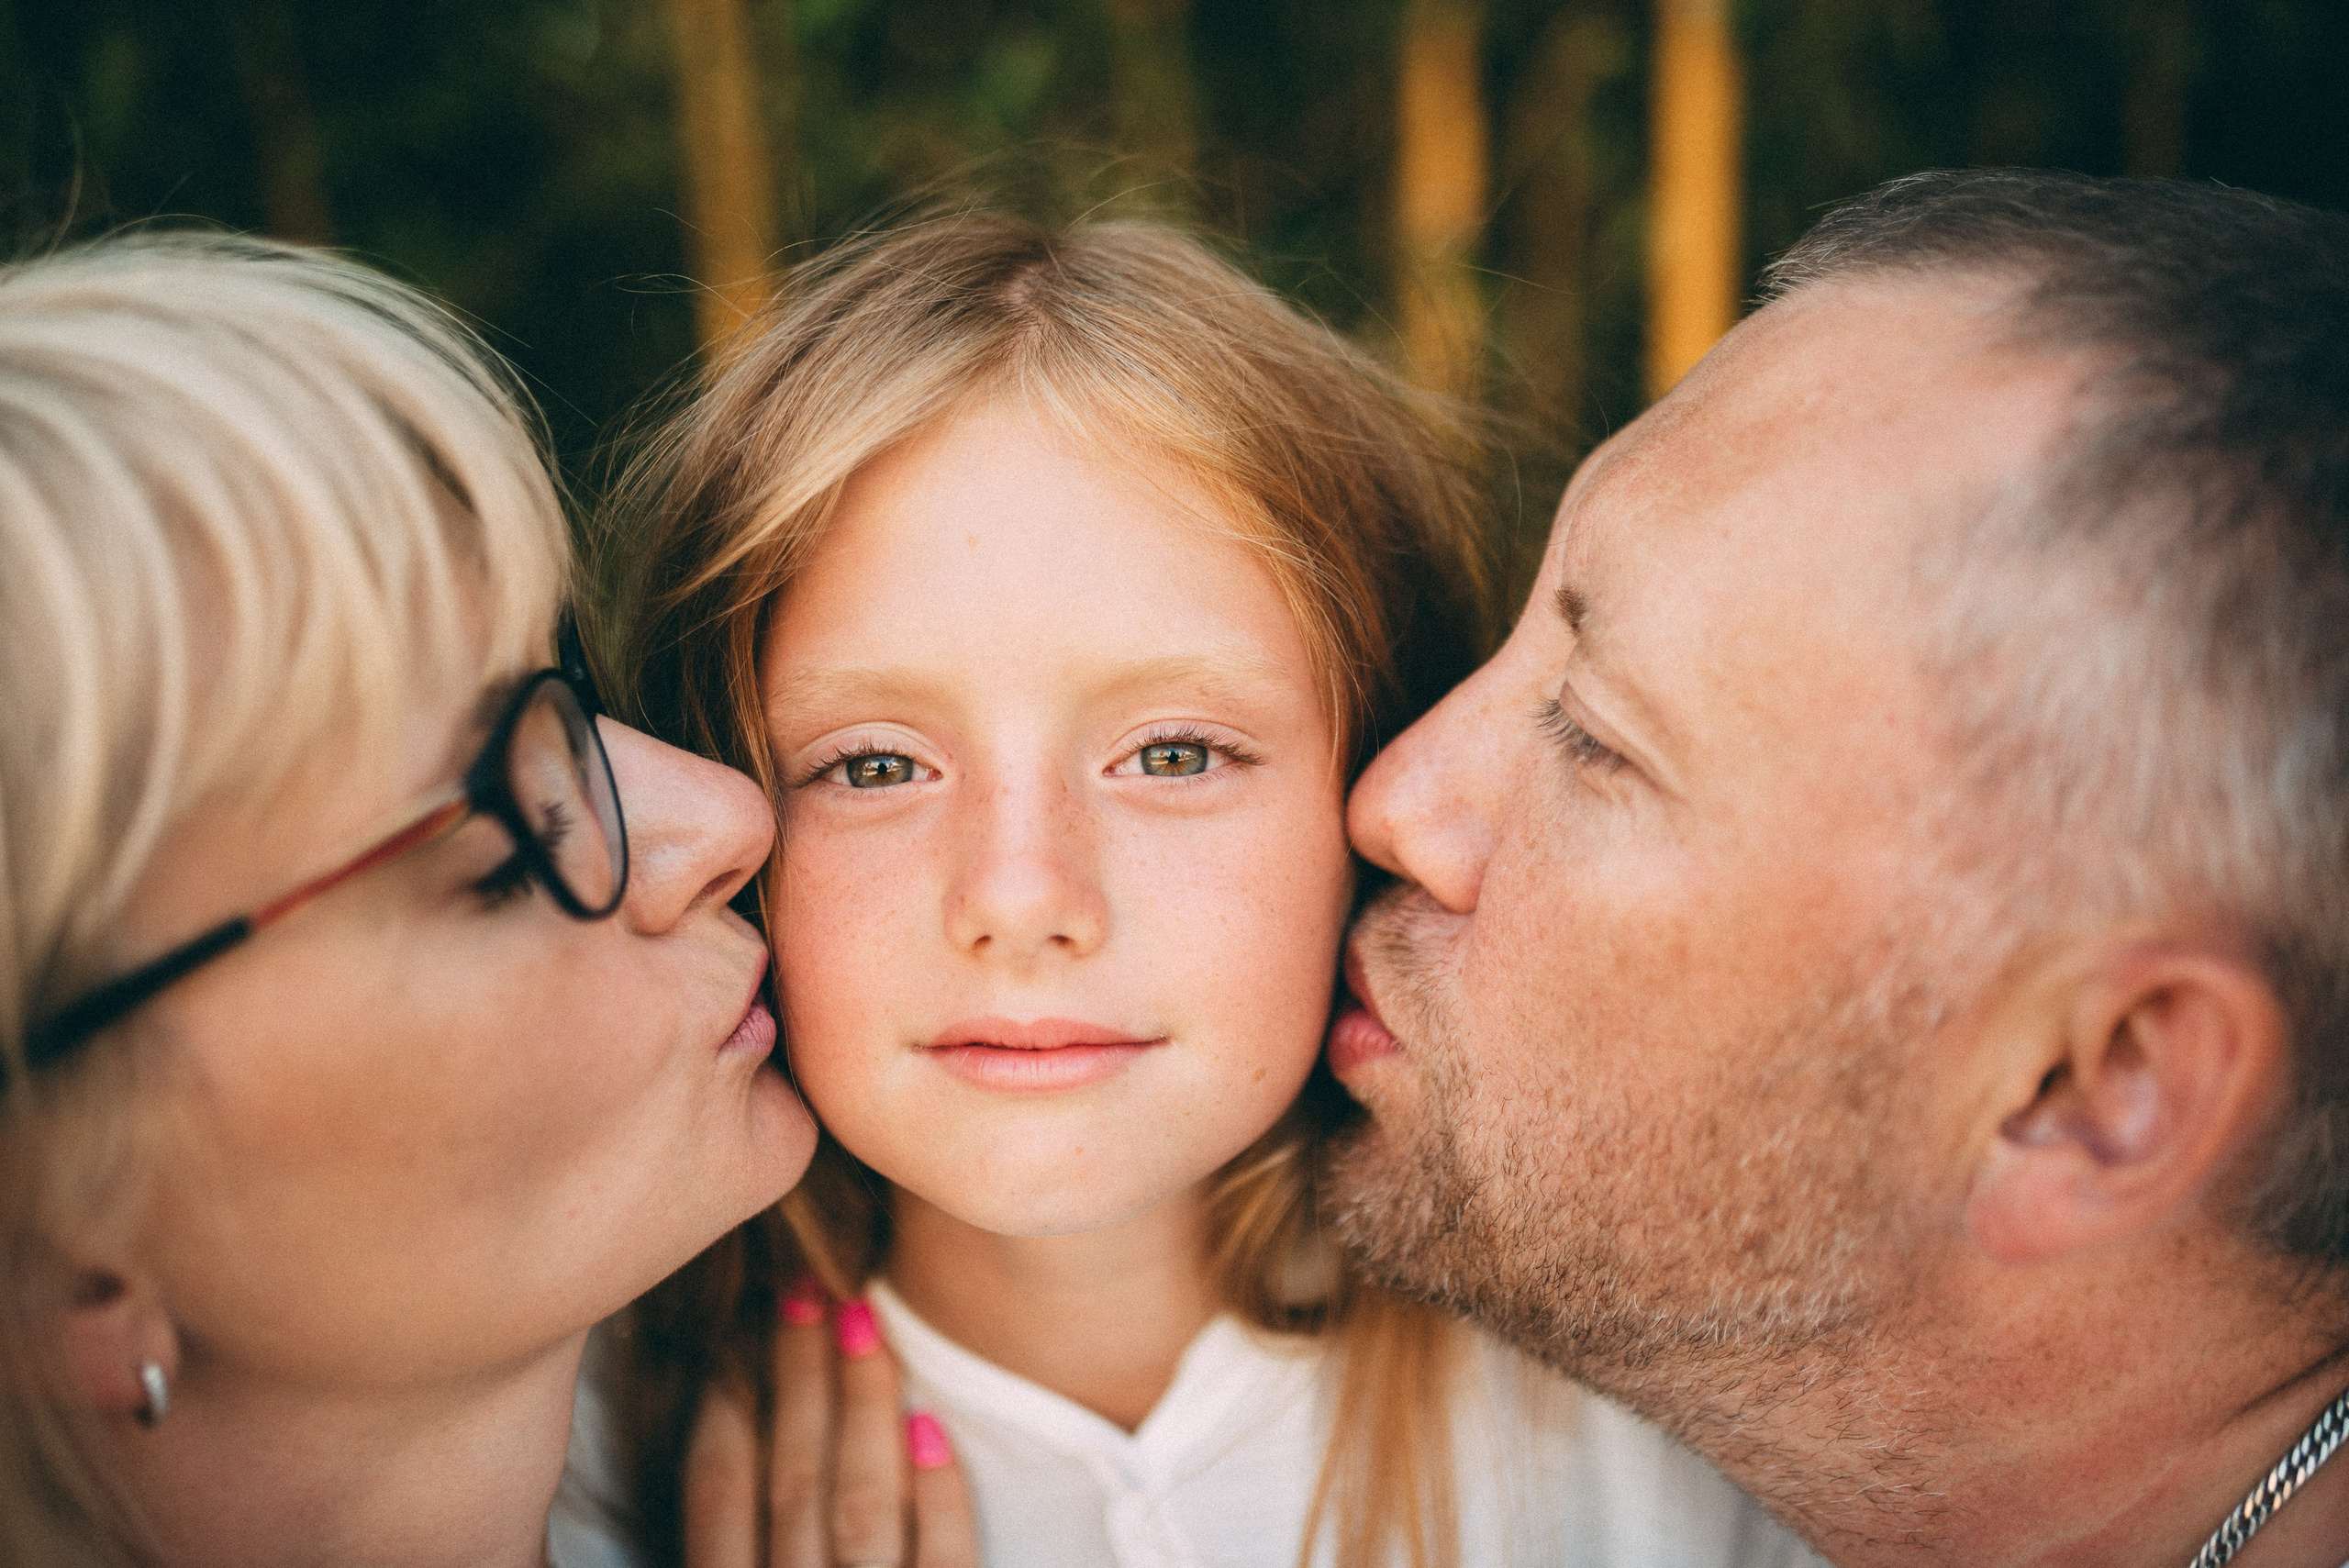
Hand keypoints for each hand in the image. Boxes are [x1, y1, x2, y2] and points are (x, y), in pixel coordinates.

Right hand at [681, 1281, 978, 1567]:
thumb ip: (740, 1519)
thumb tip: (727, 1399)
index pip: (717, 1487)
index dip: (725, 1400)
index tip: (741, 1321)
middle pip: (792, 1479)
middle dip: (798, 1374)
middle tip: (806, 1285)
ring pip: (861, 1504)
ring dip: (864, 1405)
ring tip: (861, 1318)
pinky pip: (944, 1559)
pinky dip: (938, 1494)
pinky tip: (930, 1424)